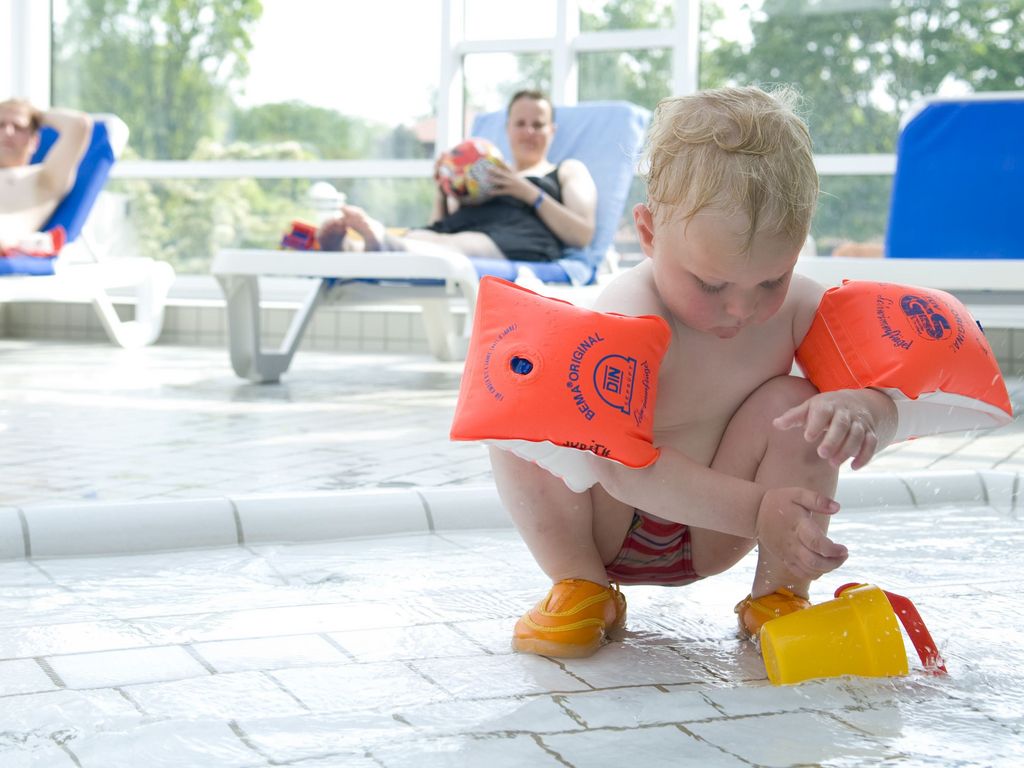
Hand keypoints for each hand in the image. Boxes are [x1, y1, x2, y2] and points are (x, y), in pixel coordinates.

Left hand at [484, 164, 535, 202]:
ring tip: (486, 179)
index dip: (500, 161)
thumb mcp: (518, 176)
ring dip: (493, 180)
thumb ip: (511, 170)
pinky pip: (501, 192)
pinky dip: (495, 192)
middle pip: (502, 173)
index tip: (495, 156)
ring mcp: (511, 185)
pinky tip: (489, 192)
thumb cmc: (523, 184)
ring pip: (501, 182)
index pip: (506, 166)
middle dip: (494, 170)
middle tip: (487, 168)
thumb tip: (506, 162)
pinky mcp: (511, 192)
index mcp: (513, 174)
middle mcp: (512, 178)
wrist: (531, 193)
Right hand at [755, 488, 846, 580]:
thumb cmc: (779, 502)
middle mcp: (792, 544)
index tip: (844, 549)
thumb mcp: (797, 493)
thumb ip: (817, 500)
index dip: (833, 550)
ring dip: (827, 569)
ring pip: (810, 571)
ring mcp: (788, 553)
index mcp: (798, 526)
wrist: (755, 512)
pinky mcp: (785, 559)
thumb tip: (837, 508)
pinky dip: (815, 573)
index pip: (816, 544)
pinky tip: (822, 564)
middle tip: (844, 554)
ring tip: (836, 558)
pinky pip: (801, 574)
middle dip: (834, 563)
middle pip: (815, 562)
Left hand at [774, 390, 894, 469]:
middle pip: (842, 424)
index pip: (823, 412)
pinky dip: (865, 455)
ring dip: (847, 450)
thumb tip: (775, 424)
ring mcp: (860, 422)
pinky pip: (871, 443)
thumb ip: (793, 417)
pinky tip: (853, 467)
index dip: (816, 424)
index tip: (807, 437)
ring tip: (833, 464)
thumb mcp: (808, 408)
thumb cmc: (826, 408)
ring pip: (857, 435)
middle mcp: (846, 412)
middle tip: (822, 454)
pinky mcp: (870, 432)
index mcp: (828, 405)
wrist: (856, 401)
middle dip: (834, 439)